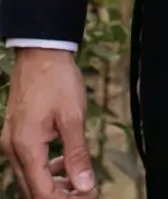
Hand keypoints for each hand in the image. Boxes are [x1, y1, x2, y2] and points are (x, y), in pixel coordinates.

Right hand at [0, 49, 95, 197]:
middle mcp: (12, 149)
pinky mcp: (15, 133)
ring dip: (53, 183)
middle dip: (59, 195)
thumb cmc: (58, 80)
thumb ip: (77, 154)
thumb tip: (85, 186)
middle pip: (33, 189)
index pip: (42, 192)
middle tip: (86, 191)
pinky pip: (28, 161)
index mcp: (26, 148)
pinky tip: (65, 161)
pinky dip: (46, 167)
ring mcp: (11, 141)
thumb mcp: (73, 117)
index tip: (89, 196)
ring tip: (79, 181)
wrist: (41, 51)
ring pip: (30, 176)